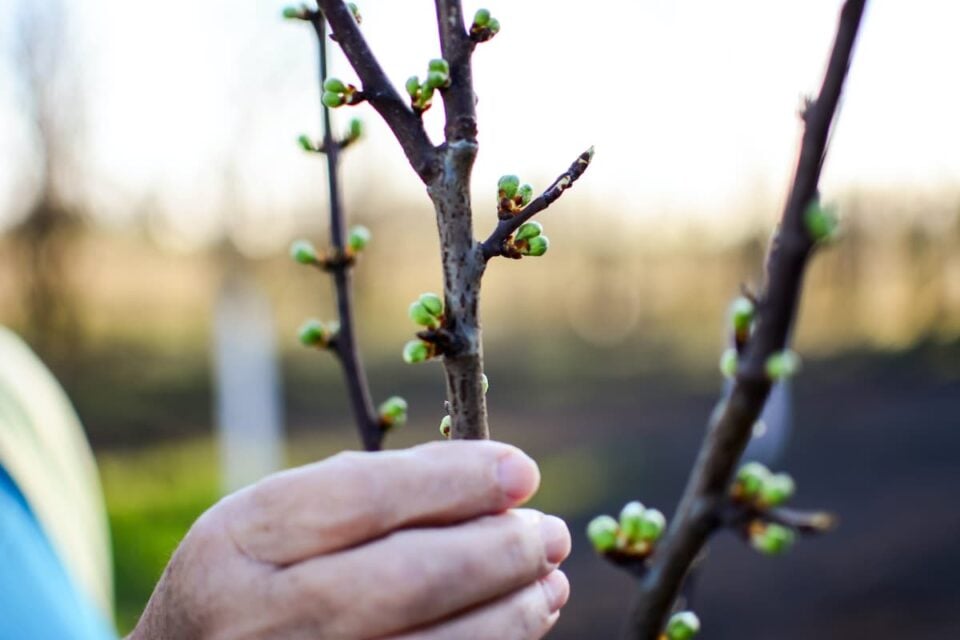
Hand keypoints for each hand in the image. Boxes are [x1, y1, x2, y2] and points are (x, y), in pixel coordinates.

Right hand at [129, 441, 570, 638]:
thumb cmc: (251, 578)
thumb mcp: (276, 518)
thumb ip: (369, 489)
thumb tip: (492, 478)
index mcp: (240, 542)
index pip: (365, 499)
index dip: (456, 482)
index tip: (522, 470)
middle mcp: (259, 619)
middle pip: (407, 580)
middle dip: (497, 551)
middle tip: (549, 532)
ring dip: (510, 613)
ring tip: (549, 580)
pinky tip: (517, 625)